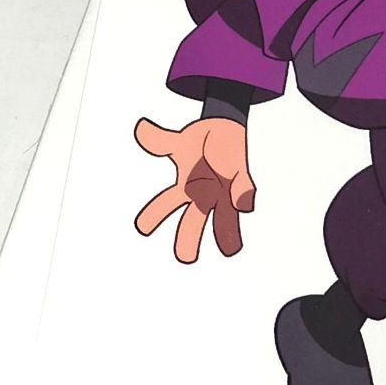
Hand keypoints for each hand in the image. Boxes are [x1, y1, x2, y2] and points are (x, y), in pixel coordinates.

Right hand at [133, 116, 255, 262]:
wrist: (226, 125)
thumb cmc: (200, 140)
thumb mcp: (179, 141)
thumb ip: (160, 139)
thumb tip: (140, 128)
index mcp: (186, 186)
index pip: (167, 203)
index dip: (154, 215)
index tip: (142, 228)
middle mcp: (204, 193)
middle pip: (194, 220)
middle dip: (189, 238)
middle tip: (185, 258)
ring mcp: (224, 190)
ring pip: (225, 217)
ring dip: (227, 231)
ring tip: (231, 250)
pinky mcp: (242, 180)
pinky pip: (244, 190)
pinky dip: (244, 196)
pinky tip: (245, 205)